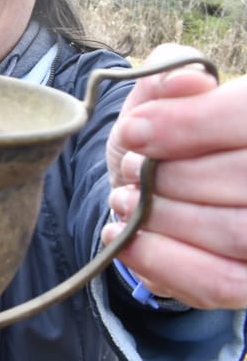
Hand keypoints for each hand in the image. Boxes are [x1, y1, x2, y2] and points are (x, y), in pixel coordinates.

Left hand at [102, 43, 246, 308]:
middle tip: (130, 172)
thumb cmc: (166, 146)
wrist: (156, 203)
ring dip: (162, 217)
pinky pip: (220, 282)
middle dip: (170, 176)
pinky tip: (124, 238)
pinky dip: (161, 260)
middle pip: (243, 178)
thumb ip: (168, 78)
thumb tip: (189, 80)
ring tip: (124, 201)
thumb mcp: (157, 102)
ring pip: (235, 233)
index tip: (134, 131)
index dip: (190, 124)